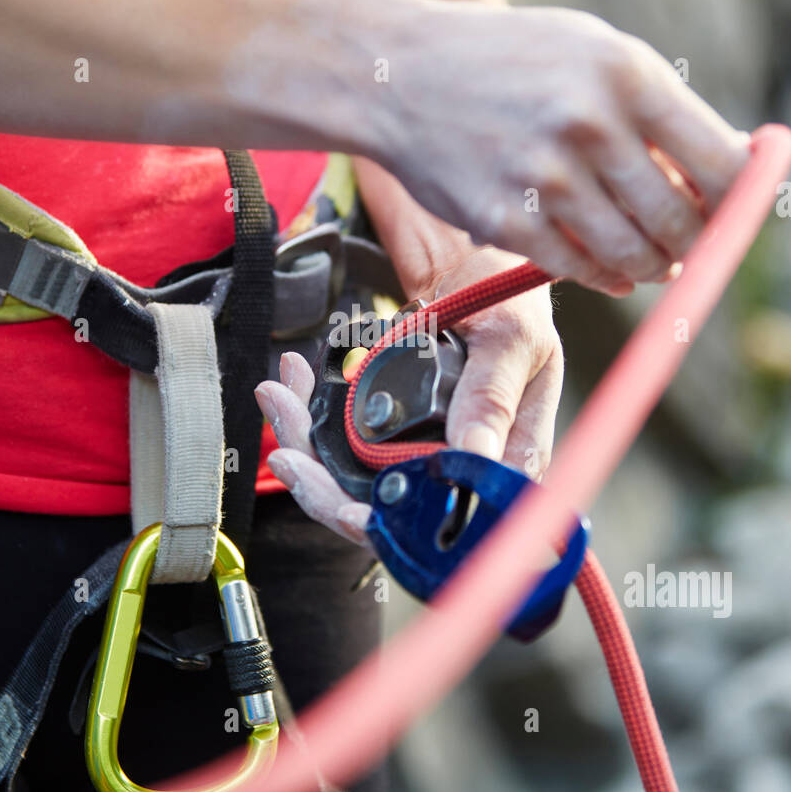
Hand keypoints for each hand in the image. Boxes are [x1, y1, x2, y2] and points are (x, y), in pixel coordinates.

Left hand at [254, 246, 562, 549]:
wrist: (477, 264)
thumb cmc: (511, 300)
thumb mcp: (510, 339)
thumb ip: (493, 395)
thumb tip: (473, 455)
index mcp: (510, 463)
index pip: (447, 522)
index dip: (393, 527)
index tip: (347, 511)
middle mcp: (464, 469)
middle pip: (387, 511)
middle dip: (326, 488)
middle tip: (287, 454)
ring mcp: (423, 452)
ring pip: (353, 481)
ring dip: (307, 445)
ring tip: (279, 398)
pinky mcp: (391, 432)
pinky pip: (342, 445)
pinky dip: (309, 417)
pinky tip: (292, 383)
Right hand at [368, 0, 749, 290]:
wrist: (400, 74)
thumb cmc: (511, 61)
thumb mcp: (593, 51)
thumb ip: (659, 106)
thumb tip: (737, 161)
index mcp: (627, 74)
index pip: (721, 164)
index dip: (739, 201)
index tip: (734, 212)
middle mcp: (590, 124)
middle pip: (681, 220)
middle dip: (694, 243)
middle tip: (688, 245)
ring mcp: (544, 177)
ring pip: (633, 254)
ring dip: (653, 266)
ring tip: (652, 259)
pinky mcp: (504, 220)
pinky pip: (579, 269)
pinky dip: (606, 277)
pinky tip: (610, 269)